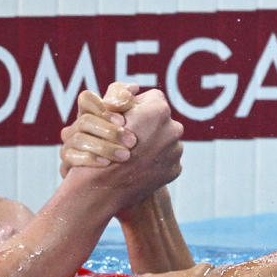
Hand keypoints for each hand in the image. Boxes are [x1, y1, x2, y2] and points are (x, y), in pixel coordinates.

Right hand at [59, 83, 140, 176]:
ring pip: (77, 138)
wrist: (123, 188)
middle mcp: (75, 127)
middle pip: (85, 120)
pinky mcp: (66, 166)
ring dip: (104, 147)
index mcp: (92, 114)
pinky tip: (107, 165)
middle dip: (110, 131)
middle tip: (132, 141)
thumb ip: (131, 105)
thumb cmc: (134, 150)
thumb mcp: (138, 123)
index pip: (87, 99)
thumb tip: (133, 88)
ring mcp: (68, 146)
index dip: (106, 108)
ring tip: (126, 156)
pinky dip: (90, 160)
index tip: (124, 120)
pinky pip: (69, 158)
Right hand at [71, 88, 182, 209]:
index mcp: (158, 110)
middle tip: (129, 137)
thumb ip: (123, 97)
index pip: (152, 98)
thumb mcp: (106, 112)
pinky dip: (156, 162)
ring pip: (165, 141)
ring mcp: (175, 151)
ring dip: (153, 144)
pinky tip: (139, 166)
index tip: (126, 118)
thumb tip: (134, 89)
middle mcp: (173, 128)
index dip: (137, 107)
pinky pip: (166, 160)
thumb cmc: (100, 146)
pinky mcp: (174, 169)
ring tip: (133, 153)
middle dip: (148, 126)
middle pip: (161, 120)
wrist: (104, 187)